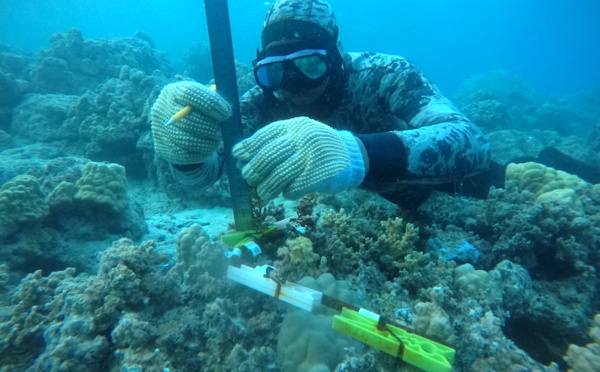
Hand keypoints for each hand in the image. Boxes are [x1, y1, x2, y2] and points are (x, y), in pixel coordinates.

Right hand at [151, 81, 230, 163]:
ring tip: (216, 141)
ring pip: (187, 141)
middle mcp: (162, 109)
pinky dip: (201, 153)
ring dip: (207, 143)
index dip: (210, 103)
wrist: (178, 128)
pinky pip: (185, 155)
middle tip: (221, 132)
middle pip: (188, 120)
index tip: (226, 113)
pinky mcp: (163, 148)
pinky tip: (208, 149)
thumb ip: (214, 101)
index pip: (190, 93)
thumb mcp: (203, 100)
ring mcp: (159, 130)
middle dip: (210, 128)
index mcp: (173, 91)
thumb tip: (226, 111)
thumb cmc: (196, 110)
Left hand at [232, 116, 365, 199]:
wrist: (351, 155)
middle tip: (248, 178)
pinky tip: (285, 193)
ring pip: (281, 174)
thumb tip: (241, 158)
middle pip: (270, 155)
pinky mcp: (319, 175)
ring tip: (261, 193)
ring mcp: (311, 157)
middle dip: (255, 169)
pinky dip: (287, 192)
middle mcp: (302, 138)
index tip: (237, 157)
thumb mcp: (298, 135)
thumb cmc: (316, 147)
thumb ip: (274, 143)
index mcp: (294, 126)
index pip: (265, 135)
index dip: (248, 147)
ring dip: (267, 186)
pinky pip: (295, 187)